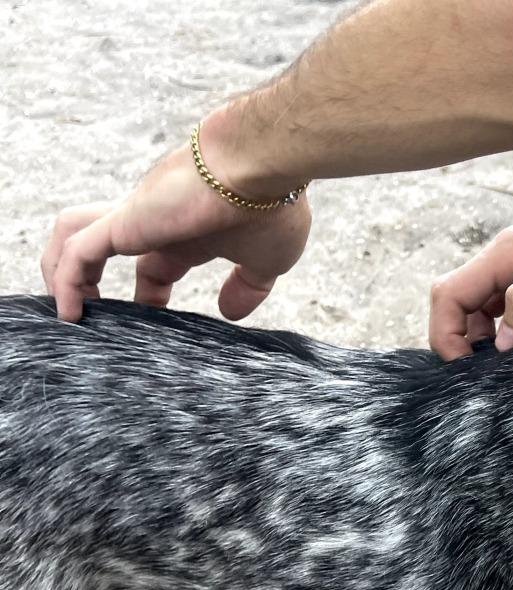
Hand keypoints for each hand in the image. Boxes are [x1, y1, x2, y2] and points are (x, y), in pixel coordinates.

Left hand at [41, 120, 310, 321]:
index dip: (149, 297)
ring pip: (73, 238)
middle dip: (90, 282)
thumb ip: (249, 287)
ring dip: (61, 272)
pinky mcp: (124, 220)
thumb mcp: (268, 261)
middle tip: (92, 320)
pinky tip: (70, 311)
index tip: (158, 325)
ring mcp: (136, 218)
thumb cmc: (272, 207)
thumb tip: (231, 314)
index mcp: (188, 234)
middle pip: (103, 247)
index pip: (153, 266)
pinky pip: (76, 251)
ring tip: (68, 311)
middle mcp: (156, 222)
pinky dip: (65, 279)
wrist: (263, 163)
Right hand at [428, 218, 512, 359]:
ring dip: (486, 344)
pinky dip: (509, 342)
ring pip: (481, 316)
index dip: (446, 333)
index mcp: (508, 251)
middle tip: (485, 374)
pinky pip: (509, 322)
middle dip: (462, 341)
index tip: (463, 367)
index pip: (450, 293)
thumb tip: (500, 342)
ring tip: (510, 366)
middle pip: (459, 305)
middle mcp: (508, 262)